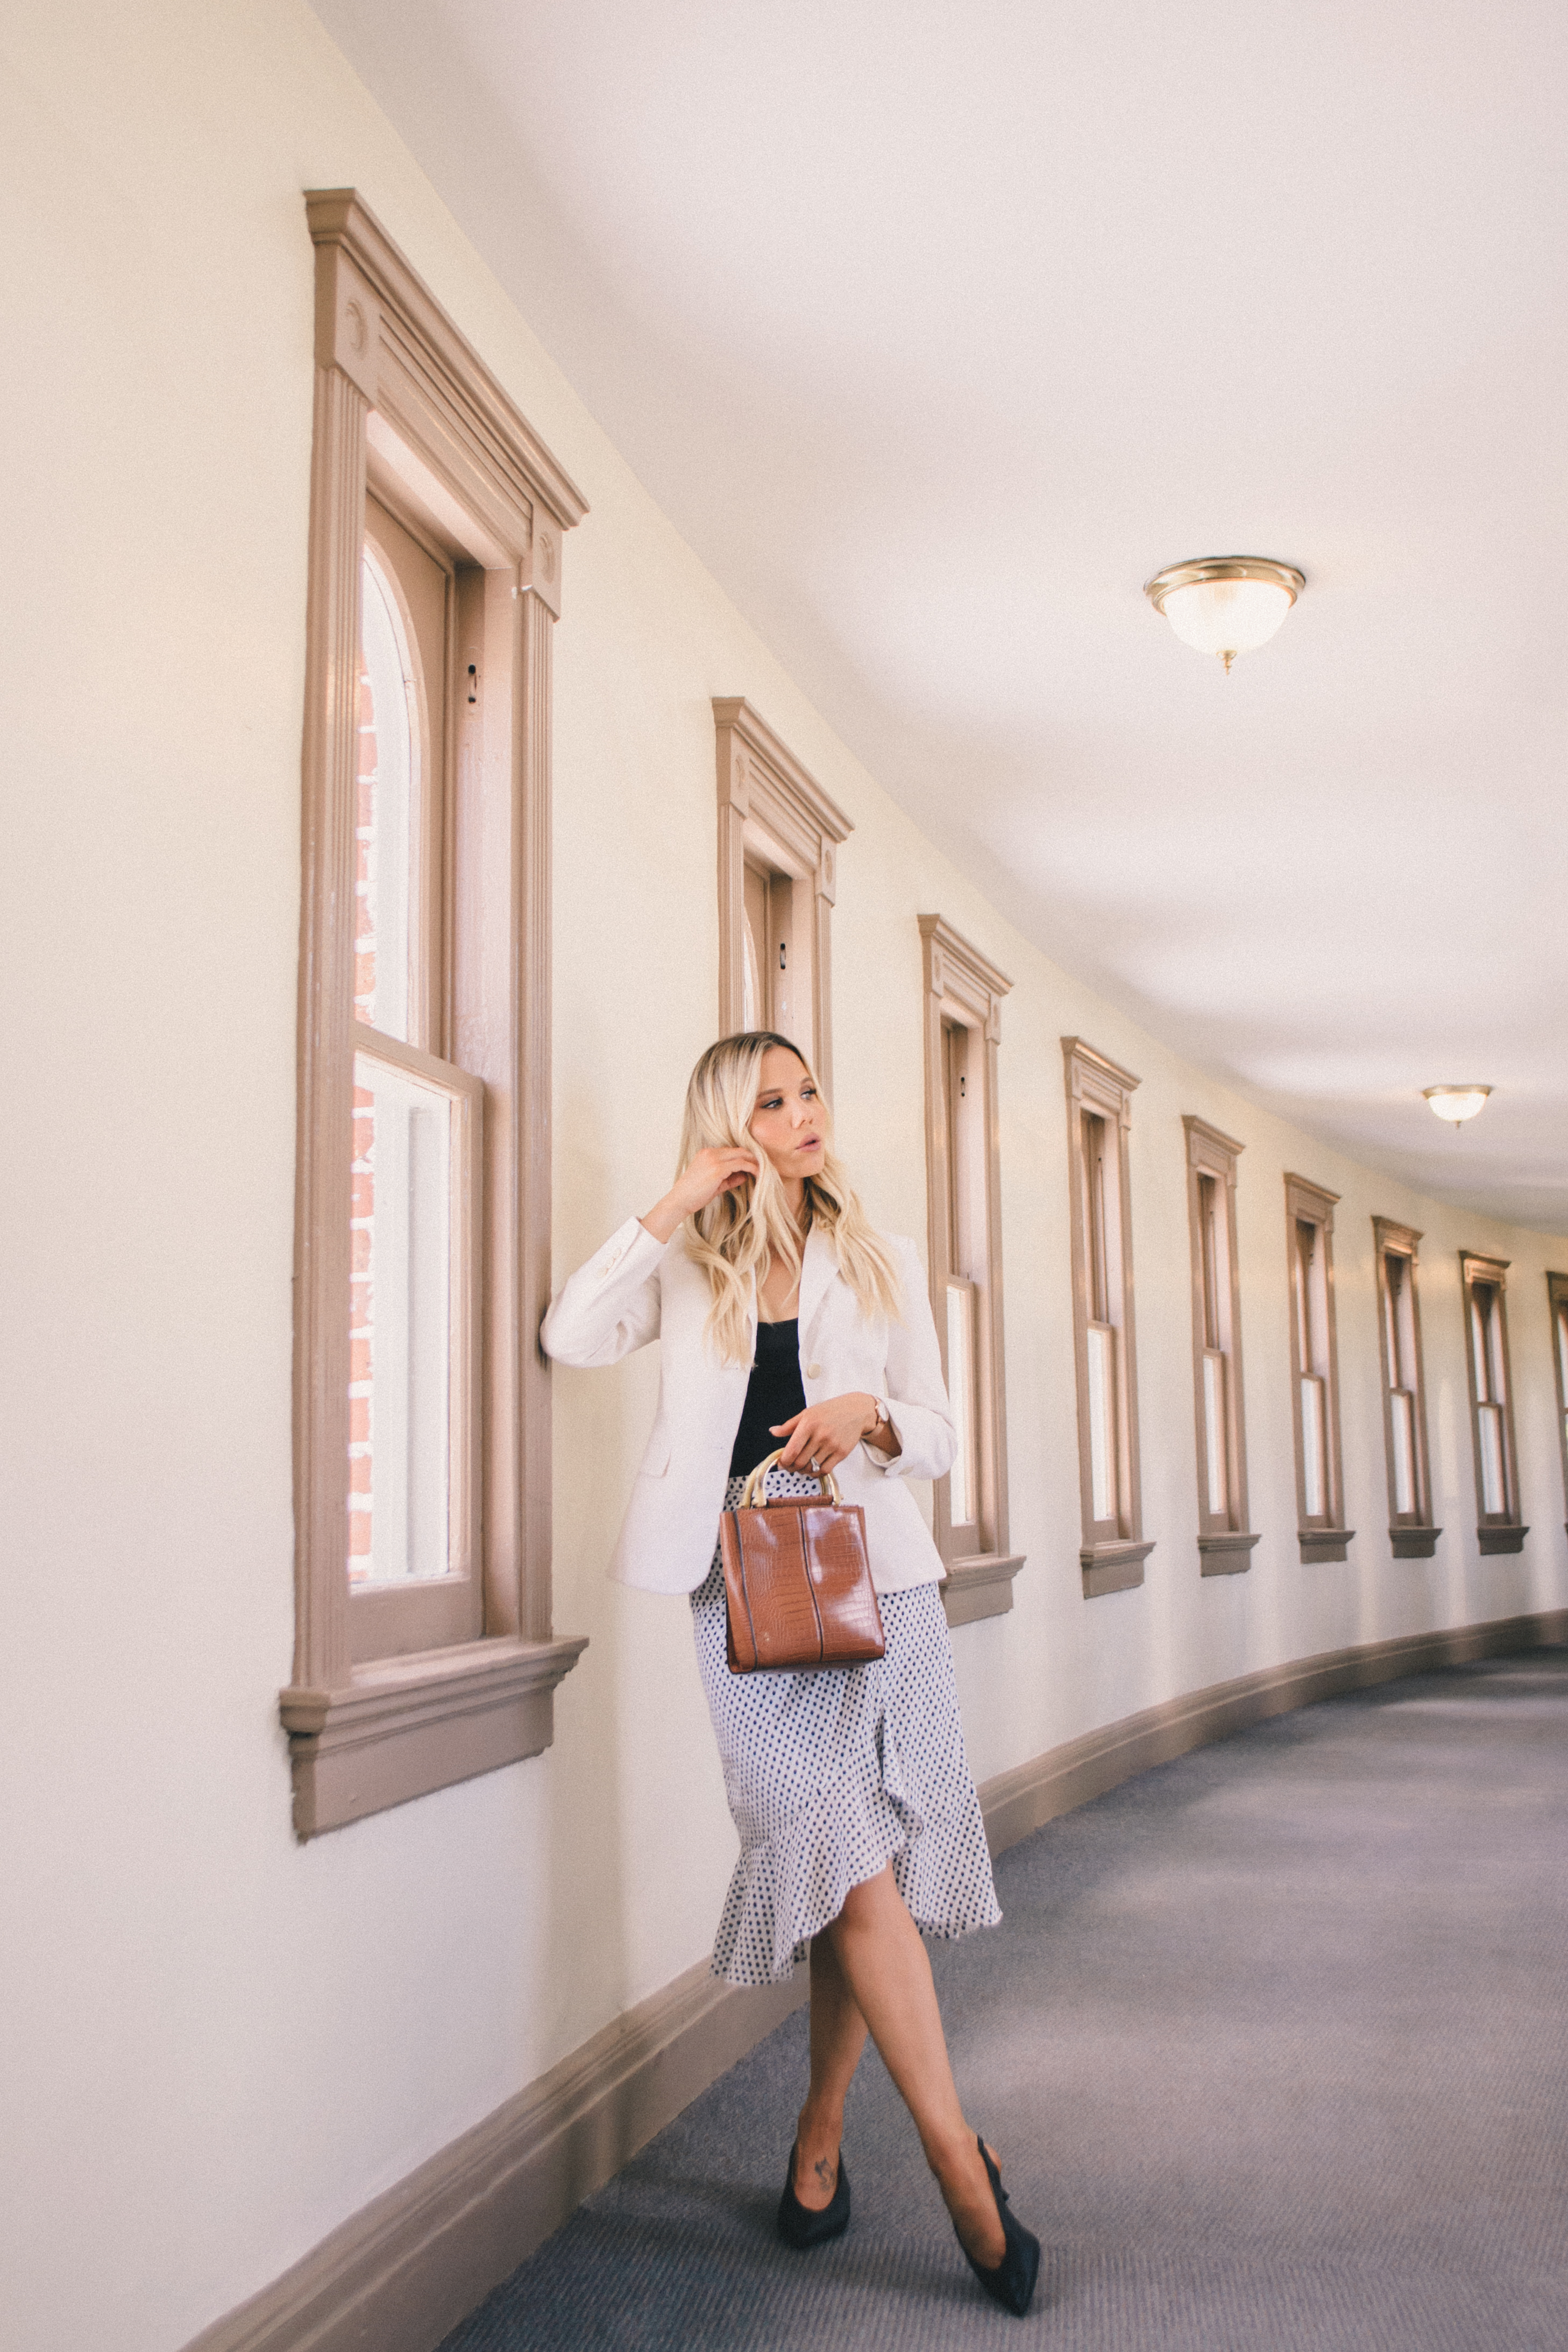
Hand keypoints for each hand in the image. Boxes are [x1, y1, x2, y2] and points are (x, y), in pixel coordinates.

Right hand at [640, 1147, 758, 1242]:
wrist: (679, 1201)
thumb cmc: (693, 1195)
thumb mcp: (714, 1184)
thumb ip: (729, 1178)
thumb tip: (744, 1175)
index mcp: (706, 1153)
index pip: (732, 1151)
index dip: (745, 1157)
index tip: (757, 1165)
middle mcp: (710, 1153)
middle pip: (739, 1150)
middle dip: (754, 1157)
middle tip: (765, 1166)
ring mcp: (714, 1159)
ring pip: (742, 1155)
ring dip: (755, 1162)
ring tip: (765, 1171)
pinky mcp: (718, 1168)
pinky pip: (741, 1164)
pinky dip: (752, 1168)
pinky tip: (759, 1175)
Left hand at [771, 1393, 883, 1477]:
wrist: (856, 1411)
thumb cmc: (829, 1411)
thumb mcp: (807, 1413)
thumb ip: (789, 1425)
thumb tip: (773, 1432)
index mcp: (808, 1424)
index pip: (792, 1450)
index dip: (783, 1461)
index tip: (781, 1463)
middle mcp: (820, 1435)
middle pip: (800, 1462)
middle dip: (792, 1468)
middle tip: (790, 1467)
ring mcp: (832, 1445)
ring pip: (812, 1468)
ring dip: (804, 1471)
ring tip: (801, 1467)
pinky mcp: (842, 1453)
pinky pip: (825, 1470)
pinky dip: (816, 1473)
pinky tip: (814, 1469)